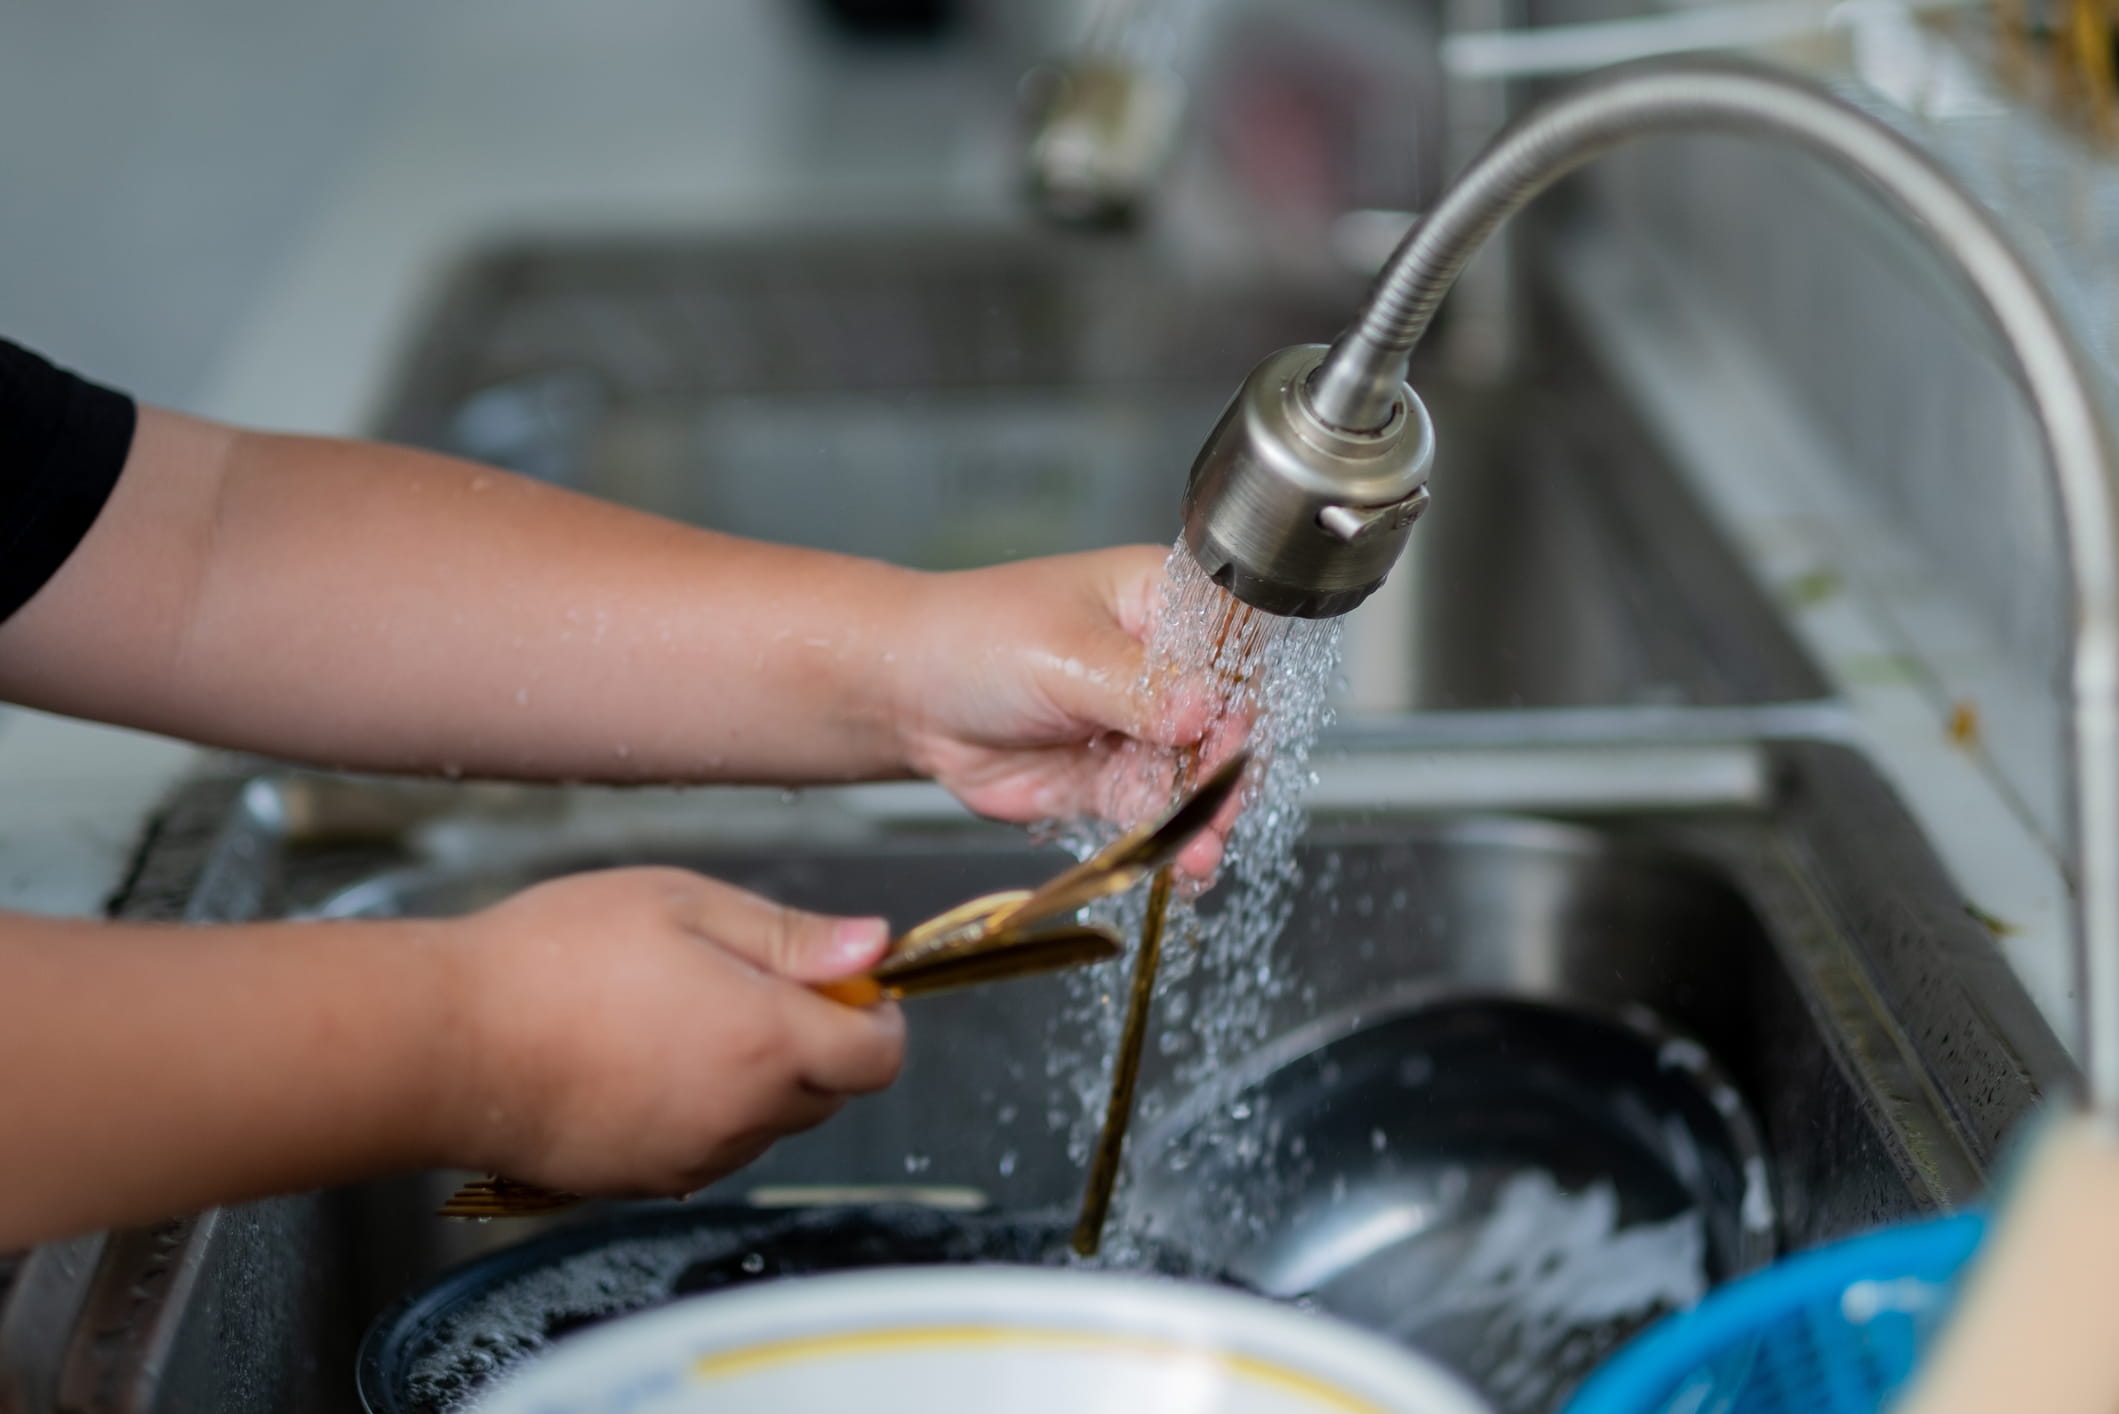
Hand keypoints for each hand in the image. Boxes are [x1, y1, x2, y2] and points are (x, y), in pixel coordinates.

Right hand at [440, 868, 903, 1197]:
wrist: (446, 1041)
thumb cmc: (554, 957)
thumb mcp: (683, 904)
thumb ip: (790, 934)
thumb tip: (874, 947)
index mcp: (765, 1040)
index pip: (880, 1057)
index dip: (877, 1016)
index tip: (848, 984)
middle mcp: (740, 1115)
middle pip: (830, 1092)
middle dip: (815, 1041)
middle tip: (748, 982)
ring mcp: (692, 1157)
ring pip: (769, 1122)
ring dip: (756, 1077)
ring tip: (677, 1015)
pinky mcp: (644, 1181)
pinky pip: (709, 1146)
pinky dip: (703, 1109)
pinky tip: (643, 1059)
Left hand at [885, 547, 1239, 876]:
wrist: (907, 698)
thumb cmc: (974, 640)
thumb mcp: (1063, 653)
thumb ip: (1138, 688)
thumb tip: (1203, 712)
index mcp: (1158, 603)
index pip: (1227, 648)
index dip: (1236, 693)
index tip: (1228, 733)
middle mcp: (1160, 666)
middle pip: (1223, 720)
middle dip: (1225, 766)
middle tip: (1219, 802)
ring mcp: (1139, 728)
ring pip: (1196, 774)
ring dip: (1205, 814)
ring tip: (1201, 849)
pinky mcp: (1113, 781)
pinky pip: (1158, 813)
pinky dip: (1174, 840)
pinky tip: (1186, 863)